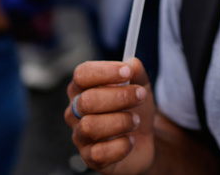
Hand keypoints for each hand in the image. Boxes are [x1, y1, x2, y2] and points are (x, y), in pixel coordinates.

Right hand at [67, 59, 155, 174]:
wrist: (144, 139)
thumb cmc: (134, 108)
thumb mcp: (140, 85)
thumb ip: (136, 72)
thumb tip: (132, 63)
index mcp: (83, 88)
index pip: (81, 74)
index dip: (104, 72)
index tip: (127, 72)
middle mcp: (75, 112)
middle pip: (87, 100)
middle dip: (119, 97)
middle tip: (140, 96)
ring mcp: (80, 136)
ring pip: (90, 127)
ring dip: (120, 121)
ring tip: (136, 121)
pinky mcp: (90, 158)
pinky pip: (99, 153)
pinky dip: (121, 146)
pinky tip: (130, 140)